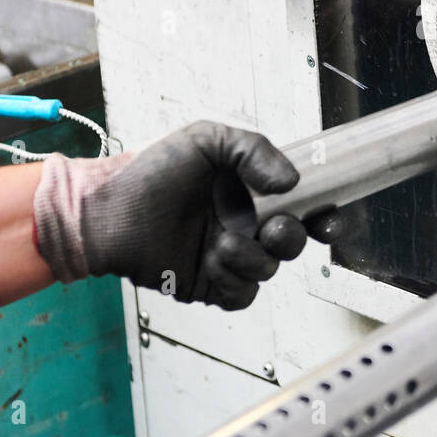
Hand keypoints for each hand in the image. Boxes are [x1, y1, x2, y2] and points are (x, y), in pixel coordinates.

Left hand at [34, 121, 325, 308]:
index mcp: (253, 193)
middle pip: (294, 243)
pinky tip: (211, 263)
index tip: (328, 219)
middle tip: (271, 228)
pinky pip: (242, 295)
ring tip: (219, 244)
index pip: (305, 207)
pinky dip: (234, 281)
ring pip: (268, 271)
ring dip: (251, 258)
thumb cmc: (152, 172)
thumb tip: (291, 182)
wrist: (108, 212)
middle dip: (290, 239)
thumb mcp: (207, 141)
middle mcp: (246, 226)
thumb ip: (255, 150)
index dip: (326, 216)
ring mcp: (228, 258)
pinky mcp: (209, 286)